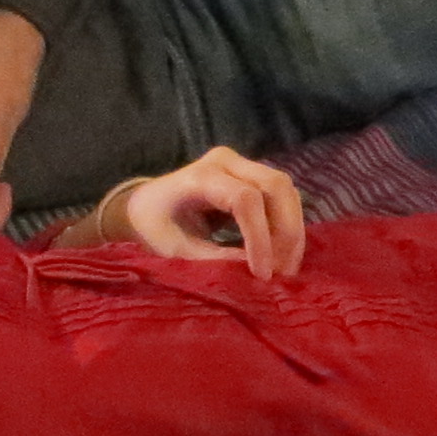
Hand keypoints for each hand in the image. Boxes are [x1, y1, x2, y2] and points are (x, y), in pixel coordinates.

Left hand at [109, 148, 306, 276]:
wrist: (144, 206)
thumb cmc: (153, 228)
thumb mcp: (177, 251)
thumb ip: (217, 260)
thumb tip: (258, 272)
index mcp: (201, 177)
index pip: (245, 199)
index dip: (261, 237)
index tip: (263, 274)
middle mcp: (226, 162)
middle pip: (276, 186)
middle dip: (286, 232)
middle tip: (283, 272)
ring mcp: (241, 164)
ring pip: (286, 189)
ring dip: (292, 229)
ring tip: (285, 267)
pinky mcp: (251, 175)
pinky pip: (282, 196)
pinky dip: (288, 225)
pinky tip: (283, 253)